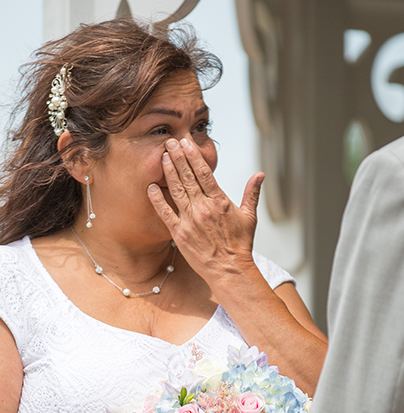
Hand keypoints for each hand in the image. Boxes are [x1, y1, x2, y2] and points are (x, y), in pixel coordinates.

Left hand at [147, 137, 263, 282]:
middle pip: (188, 177)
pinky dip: (157, 199)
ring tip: (162, 156)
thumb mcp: (249, 217)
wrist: (230, 270)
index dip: (193, 156)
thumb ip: (252, 193)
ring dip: (169, 171)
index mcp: (220, 201)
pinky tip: (151, 186)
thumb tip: (260, 175)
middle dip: (178, 157)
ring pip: (177, 190)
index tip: (185, 142)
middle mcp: (204, 208)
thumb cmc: (240, 245)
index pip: (204, 173)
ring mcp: (190, 221)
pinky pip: (165, 213)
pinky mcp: (179, 234)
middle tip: (169, 142)